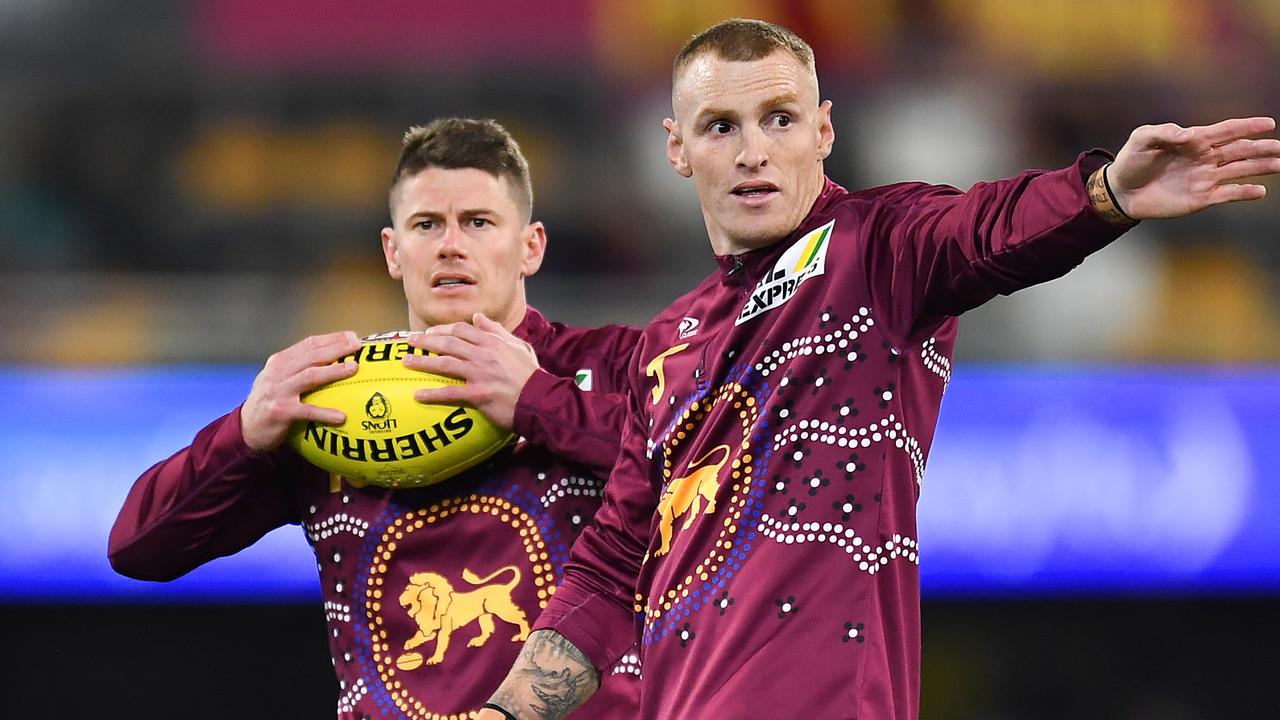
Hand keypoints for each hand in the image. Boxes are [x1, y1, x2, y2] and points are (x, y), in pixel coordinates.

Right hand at [240, 331, 361, 451]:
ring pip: (310, 376)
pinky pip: (307, 411)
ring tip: (354, 368)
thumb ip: (301, 369)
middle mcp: (277, 372)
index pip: (308, 344)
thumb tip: (337, 361)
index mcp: (280, 361)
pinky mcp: (280, 412)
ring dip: (333, 371)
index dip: (331, 338)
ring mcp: (278, 391)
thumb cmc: (272, 403)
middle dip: (336, 348)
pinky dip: (325, 413)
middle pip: (311, 356)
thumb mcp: (280, 380)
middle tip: (357, 345)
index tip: (352, 336)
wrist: (246, 428)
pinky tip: (342, 417)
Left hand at [406, 313, 539, 430]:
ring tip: (406, 362)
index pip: (461, 329)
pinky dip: (433, 394)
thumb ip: (497, 331)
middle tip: (409, 341)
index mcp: (493, 342)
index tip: (429, 331)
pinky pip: (450, 392)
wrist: (541, 399)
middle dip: (426, 340)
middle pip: (448, 342)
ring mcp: (480, 374)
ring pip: (445, 363)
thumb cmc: (532, 375)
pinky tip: (418, 395)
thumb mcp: (519, 346)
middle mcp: (483, 354)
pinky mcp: (478, 394)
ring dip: (423, 362)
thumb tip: (478, 317)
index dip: (442, 329)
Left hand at [1108, 116, 1279, 218]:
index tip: (1269, 123)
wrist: (1121, 191)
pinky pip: (1227, 194)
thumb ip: (1162, 133)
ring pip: (1239, 170)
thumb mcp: (1141, 140)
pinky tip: (1260, 191)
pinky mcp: (1200, 198)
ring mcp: (1205, 178)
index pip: (1226, 131)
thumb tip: (1187, 134)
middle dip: (1261, 148)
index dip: (1247, 127)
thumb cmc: (1130, 161)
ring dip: (1260, 168)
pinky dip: (1244, 192)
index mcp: (1194, 140)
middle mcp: (1205, 158)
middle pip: (1240, 150)